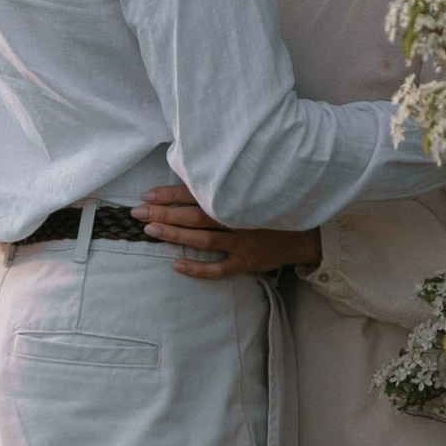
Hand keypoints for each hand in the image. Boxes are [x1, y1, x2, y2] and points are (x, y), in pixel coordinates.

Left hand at [135, 185, 320, 277]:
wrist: (308, 230)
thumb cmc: (273, 204)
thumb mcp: (253, 188)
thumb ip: (226, 184)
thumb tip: (189, 175)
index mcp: (237, 196)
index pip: (198, 193)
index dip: (170, 193)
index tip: (147, 194)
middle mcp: (239, 217)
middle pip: (196, 215)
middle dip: (165, 212)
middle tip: (137, 213)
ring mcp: (243, 242)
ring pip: (204, 239)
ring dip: (176, 234)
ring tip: (151, 230)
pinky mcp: (248, 263)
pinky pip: (219, 269)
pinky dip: (197, 268)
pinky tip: (176, 265)